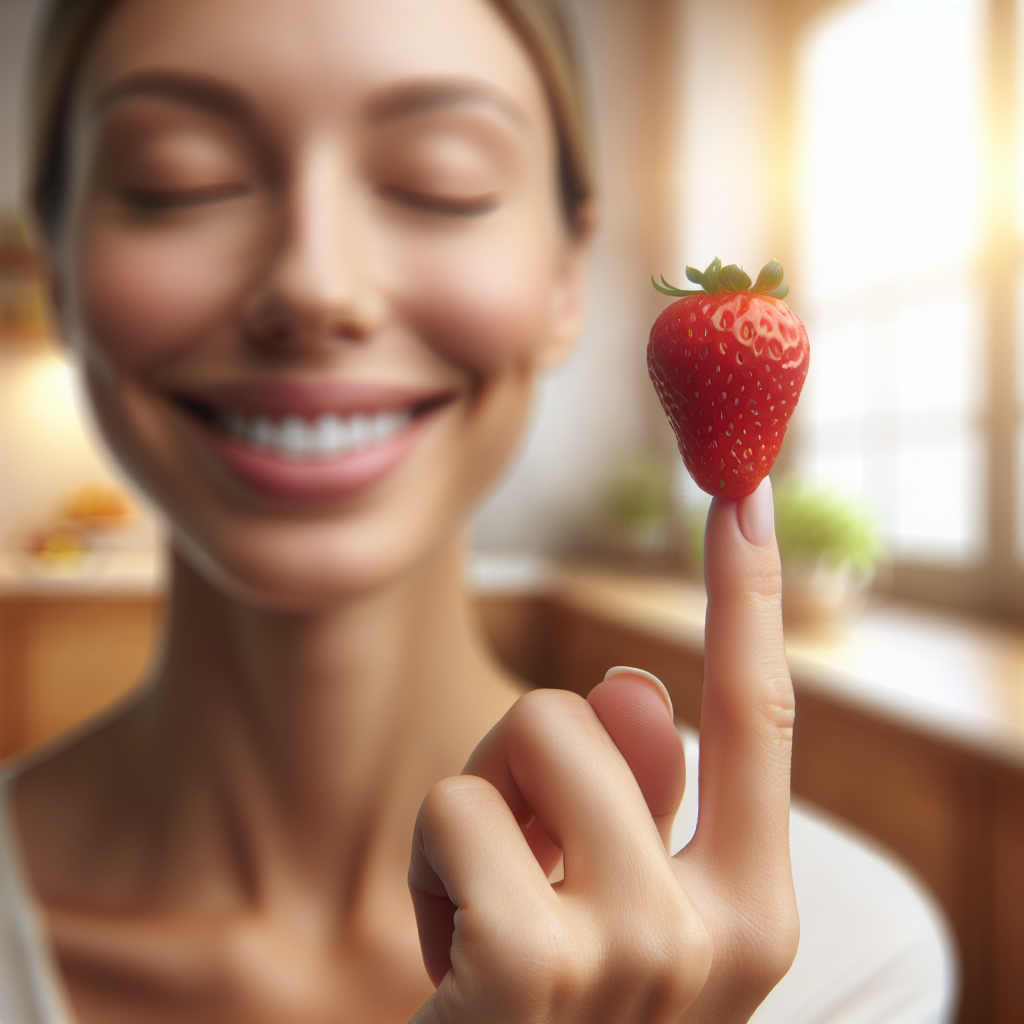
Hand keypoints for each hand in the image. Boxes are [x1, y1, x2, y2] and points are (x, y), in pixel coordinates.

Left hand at [409, 478, 798, 1022]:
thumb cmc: (548, 1017)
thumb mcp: (611, 909)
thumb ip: (639, 796)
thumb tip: (636, 678)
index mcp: (752, 907)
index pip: (761, 716)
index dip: (747, 595)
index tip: (736, 495)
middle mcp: (718, 931)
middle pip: (597, 707)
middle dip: (527, 758)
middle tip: (523, 871)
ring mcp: (631, 954)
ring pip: (530, 736)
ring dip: (482, 812)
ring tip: (486, 921)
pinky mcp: (529, 967)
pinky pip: (461, 807)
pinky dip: (434, 861)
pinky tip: (447, 957)